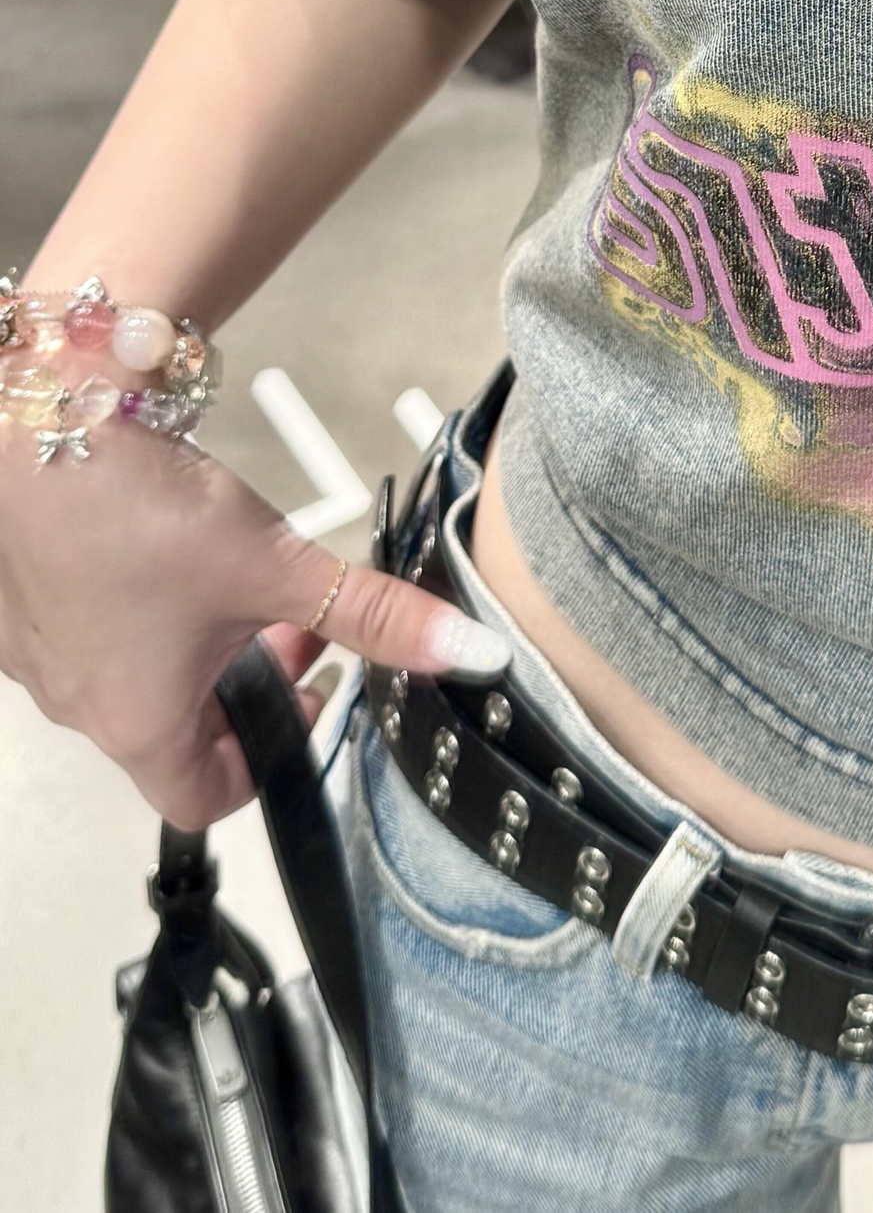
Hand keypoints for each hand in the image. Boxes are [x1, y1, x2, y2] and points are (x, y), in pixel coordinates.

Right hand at [0, 409, 507, 825]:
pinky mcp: (17, 604)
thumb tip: (475, 655)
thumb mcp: (278, 566)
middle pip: (174, 731)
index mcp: (137, 722)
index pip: (204, 798)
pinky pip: (88, 629)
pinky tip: (161, 543)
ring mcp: (35, 655)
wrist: (35, 427)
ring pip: (131, 675)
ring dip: (193, 643)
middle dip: (245, 684)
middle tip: (289, 620)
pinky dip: (136, 607)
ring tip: (231, 574)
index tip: (311, 689)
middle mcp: (76, 704)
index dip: (269, 759)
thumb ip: (377, 616)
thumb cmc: (143, 512)